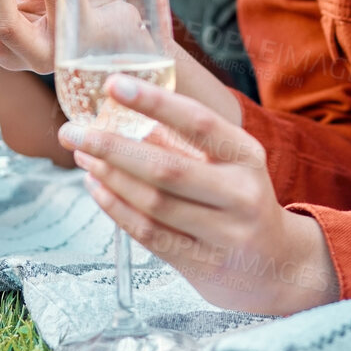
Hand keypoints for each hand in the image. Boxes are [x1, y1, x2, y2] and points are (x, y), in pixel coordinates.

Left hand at [60, 73, 339, 314]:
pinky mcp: (202, 264)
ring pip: (153, 203)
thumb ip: (188, 141)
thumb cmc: (241, 200)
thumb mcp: (232, 163)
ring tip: (82, 155)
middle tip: (72, 130)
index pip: (199, 123)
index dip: (155, 102)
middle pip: (167, 169)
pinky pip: (149, 233)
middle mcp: (241, 195)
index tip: (114, 84)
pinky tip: (96, 187)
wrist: (277, 266)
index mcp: (248, 157)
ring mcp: (223, 234)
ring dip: (109, 177)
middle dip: (111, 147)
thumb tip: (122, 109)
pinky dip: (116, 208)